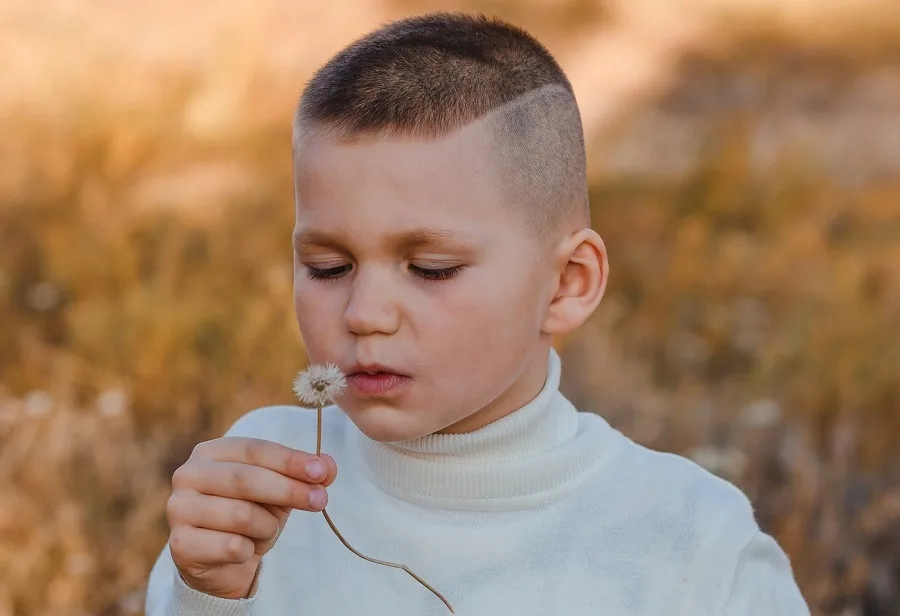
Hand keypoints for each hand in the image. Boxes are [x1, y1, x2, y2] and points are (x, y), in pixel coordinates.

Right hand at [165, 436, 337, 598]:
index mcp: (210, 452)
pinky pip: (232, 546)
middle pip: (246, 478)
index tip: (321, 472)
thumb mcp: (280, 491)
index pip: (255, 449)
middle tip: (320, 500)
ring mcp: (179, 509)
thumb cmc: (251, 516)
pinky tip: (244, 549)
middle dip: (289, 490)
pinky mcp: (180, 544)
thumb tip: (328, 466)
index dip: (290, 460)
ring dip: (268, 526)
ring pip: (241, 515)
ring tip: (267, 530)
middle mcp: (188, 475)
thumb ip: (304, 475)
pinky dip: (250, 550)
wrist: (222, 564)